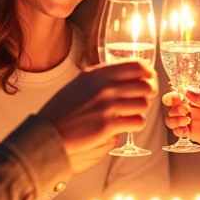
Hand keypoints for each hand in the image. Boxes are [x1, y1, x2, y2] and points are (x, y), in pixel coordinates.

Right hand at [41, 61, 156, 174]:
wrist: (49, 133)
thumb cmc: (62, 110)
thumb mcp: (79, 84)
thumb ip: (100, 78)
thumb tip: (124, 75)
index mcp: (97, 73)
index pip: (136, 66)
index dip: (148, 72)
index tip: (150, 78)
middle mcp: (104, 87)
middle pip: (144, 86)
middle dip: (147, 93)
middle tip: (143, 99)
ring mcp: (107, 106)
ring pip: (143, 104)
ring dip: (140, 110)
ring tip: (131, 113)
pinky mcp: (109, 125)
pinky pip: (138, 122)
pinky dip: (136, 124)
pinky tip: (127, 125)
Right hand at [163, 87, 199, 161]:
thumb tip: (187, 90)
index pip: (186, 92)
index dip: (176, 91)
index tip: (174, 94)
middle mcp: (199, 109)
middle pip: (177, 104)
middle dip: (173, 105)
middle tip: (182, 109)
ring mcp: (197, 122)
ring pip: (175, 117)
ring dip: (174, 118)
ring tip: (184, 120)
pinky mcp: (196, 135)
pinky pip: (180, 131)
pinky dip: (177, 130)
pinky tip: (184, 130)